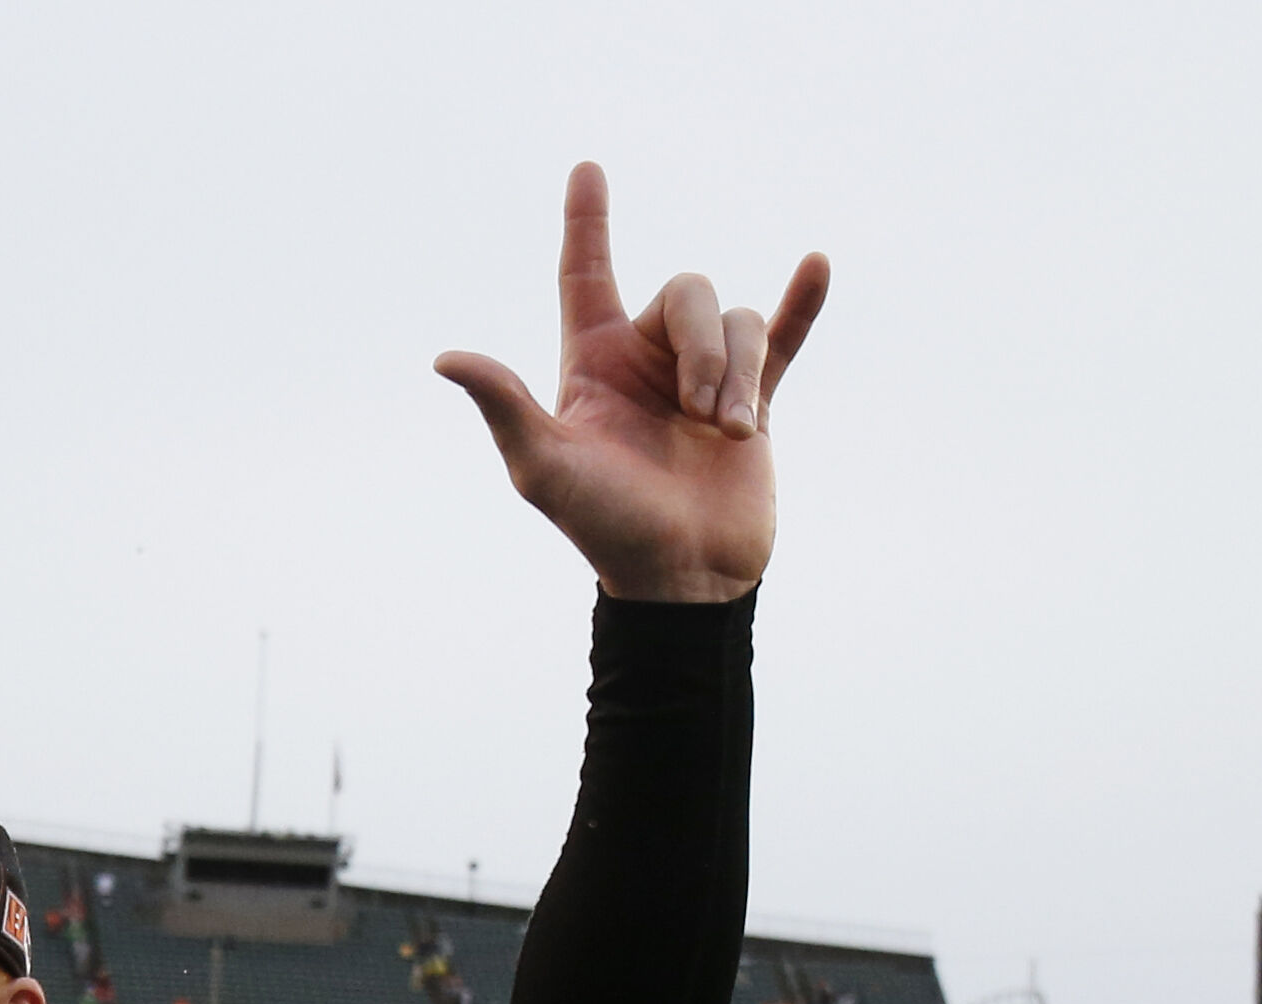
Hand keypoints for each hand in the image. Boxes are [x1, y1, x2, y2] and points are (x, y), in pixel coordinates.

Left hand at [436, 163, 827, 602]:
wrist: (681, 576)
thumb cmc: (603, 527)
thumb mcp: (544, 467)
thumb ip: (504, 405)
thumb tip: (445, 359)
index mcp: (593, 363)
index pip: (585, 275)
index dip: (587, 223)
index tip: (588, 170)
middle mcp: (646, 360)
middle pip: (687, 292)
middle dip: (700, 345)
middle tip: (696, 415)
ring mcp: (702, 377)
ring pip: (735, 322)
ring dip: (737, 372)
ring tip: (727, 431)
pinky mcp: (754, 399)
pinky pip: (782, 335)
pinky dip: (800, 303)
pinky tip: (816, 266)